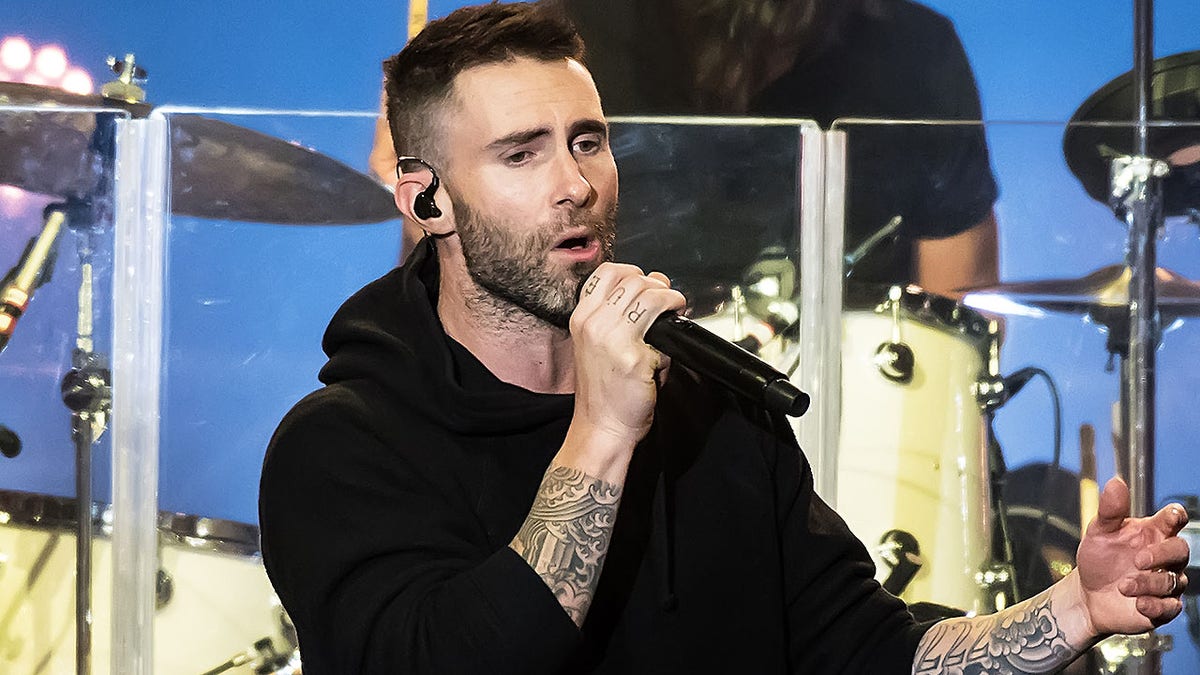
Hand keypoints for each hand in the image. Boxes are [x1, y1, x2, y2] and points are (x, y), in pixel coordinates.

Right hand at [567, 263, 684, 452]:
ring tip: (676, 307)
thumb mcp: (600, 345)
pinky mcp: (633, 355)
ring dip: (670, 297)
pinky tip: (673, 337)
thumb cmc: (603, 392)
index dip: (632, 272)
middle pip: (632, 280)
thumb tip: (655, 289)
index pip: (606, 273)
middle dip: (657, 285)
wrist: (602, 427)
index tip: (647, 283)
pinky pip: (662, 326)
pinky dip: (673, 327)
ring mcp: (612, 338)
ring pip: (648, 294)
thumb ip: (623, 316)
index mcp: (582, 318)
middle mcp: (593, 324)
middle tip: (669, 299)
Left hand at [1076, 477, 1189, 635]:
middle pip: (1181, 549)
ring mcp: (1166, 581)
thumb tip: (1116, 482)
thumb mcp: (1099, 532)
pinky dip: (1155, 605)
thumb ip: (1110, 510)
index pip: (1175, 519)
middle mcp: (1164, 556)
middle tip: (1138, 560)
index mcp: (1152, 533)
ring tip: (1123, 586)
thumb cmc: (1098, 559)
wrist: (1088, 594)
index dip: (1176, 515)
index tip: (1170, 517)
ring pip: (1173, 580)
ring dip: (1148, 583)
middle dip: (1162, 554)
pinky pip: (1170, 606)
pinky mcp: (1163, 606)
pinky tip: (1138, 603)